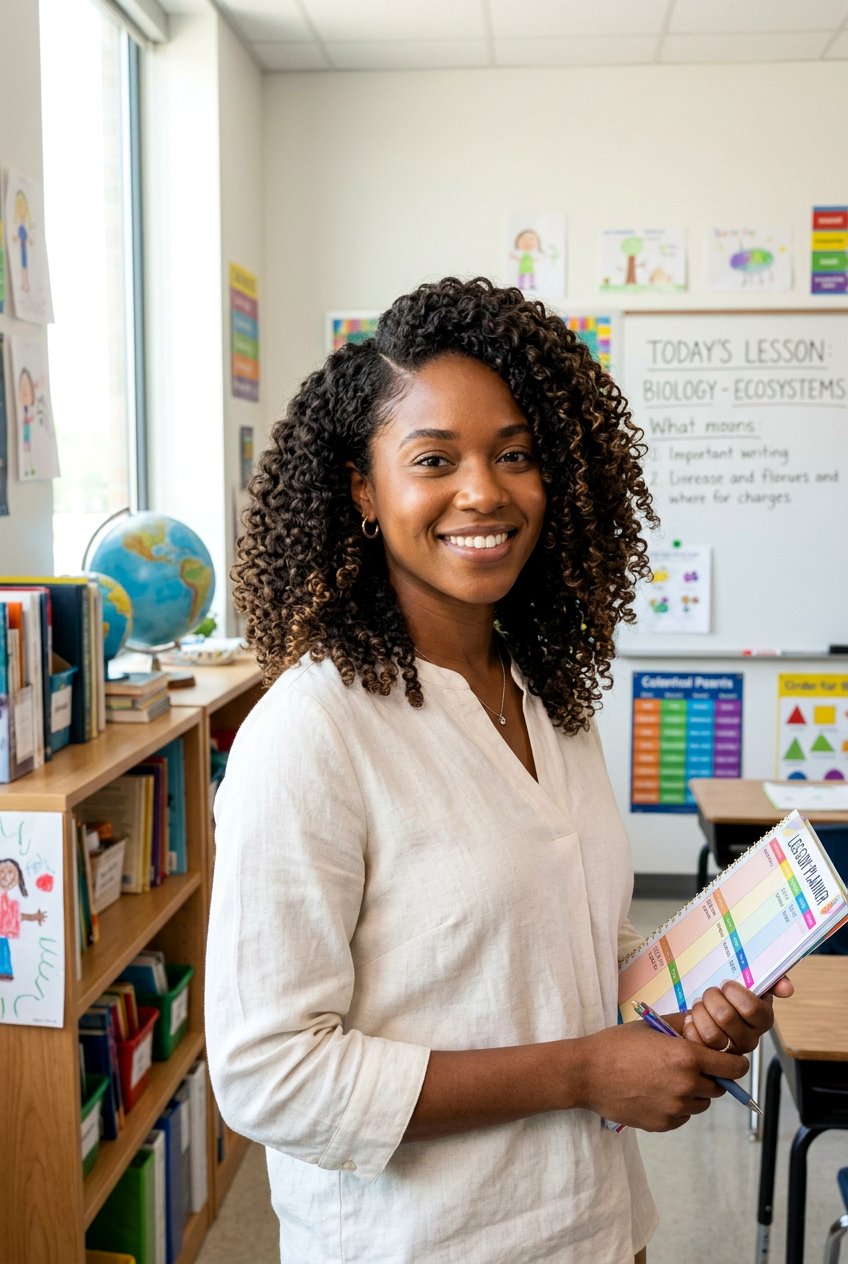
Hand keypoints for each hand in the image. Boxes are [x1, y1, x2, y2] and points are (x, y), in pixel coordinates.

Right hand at [574, 1022, 748, 1131]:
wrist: (586, 1073)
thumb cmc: (616, 1045)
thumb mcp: (651, 1026)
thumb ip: (683, 1024)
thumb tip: (704, 1024)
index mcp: (687, 1057)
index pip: (734, 1067)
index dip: (735, 1063)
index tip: (730, 1061)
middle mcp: (686, 1085)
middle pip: (719, 1087)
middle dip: (710, 1077)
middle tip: (689, 1066)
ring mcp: (675, 1109)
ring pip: (701, 1103)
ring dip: (694, 1093)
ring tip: (668, 1079)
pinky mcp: (663, 1124)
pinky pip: (683, 1116)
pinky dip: (677, 1107)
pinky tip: (656, 1092)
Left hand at [682, 976, 793, 1053]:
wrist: (707, 1006)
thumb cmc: (730, 994)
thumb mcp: (752, 981)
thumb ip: (772, 979)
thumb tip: (787, 989)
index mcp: (763, 1019)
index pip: (752, 1009)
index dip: (734, 993)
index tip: (726, 984)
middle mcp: (750, 1038)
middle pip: (726, 1017)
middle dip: (713, 998)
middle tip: (711, 992)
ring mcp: (730, 1051)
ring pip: (712, 1033)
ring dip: (700, 1011)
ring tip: (701, 1004)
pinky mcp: (710, 1056)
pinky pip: (697, 1042)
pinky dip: (691, 1026)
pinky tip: (693, 1018)